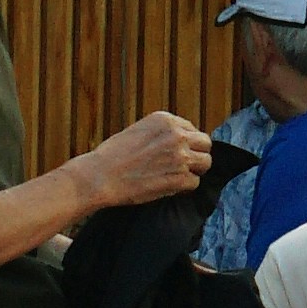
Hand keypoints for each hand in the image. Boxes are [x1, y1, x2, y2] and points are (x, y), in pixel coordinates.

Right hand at [79, 108, 218, 210]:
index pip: (192, 130)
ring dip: (194, 171)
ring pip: (205, 163)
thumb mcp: (138, 131)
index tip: (177, 153)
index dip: (187, 144)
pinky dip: (184, 188)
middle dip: (197, 155)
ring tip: (178, 176)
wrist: (101, 176)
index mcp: (165, 120)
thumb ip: (161, 133)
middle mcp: (176, 135)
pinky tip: (169, 187)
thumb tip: (180, 143)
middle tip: (185, 166)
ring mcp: (180, 156)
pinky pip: (194, 183)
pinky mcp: (179, 178)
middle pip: (205, 144)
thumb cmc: (113, 156)